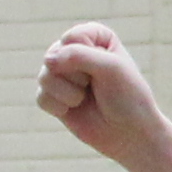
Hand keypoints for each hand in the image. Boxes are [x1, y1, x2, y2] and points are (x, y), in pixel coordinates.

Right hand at [34, 24, 171, 165]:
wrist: (130, 134)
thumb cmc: (127, 97)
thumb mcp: (111, 68)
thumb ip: (79, 56)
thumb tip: (46, 60)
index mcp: (94, 36)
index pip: (73, 38)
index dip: (88, 58)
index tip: (109, 69)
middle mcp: (75, 50)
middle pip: (54, 56)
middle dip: (78, 77)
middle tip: (97, 86)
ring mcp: (62, 74)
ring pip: (45, 77)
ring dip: (69, 94)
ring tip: (86, 98)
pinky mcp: (53, 97)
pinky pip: (41, 97)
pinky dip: (60, 107)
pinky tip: (75, 110)